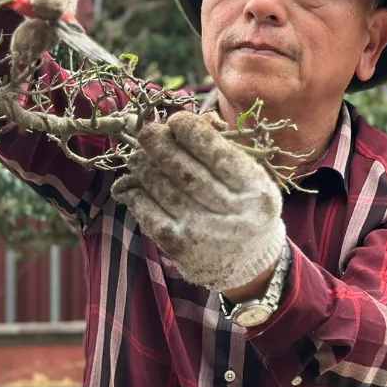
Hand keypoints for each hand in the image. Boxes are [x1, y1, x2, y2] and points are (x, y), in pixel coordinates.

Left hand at [111, 111, 285, 292]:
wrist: (249, 265)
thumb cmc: (247, 210)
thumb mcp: (252, 180)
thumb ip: (225, 150)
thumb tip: (185, 122)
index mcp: (256, 191)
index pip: (218, 155)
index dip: (192, 132)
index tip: (176, 120)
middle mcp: (232, 214)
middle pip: (185, 171)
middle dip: (160, 145)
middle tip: (148, 132)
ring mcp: (203, 233)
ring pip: (163, 189)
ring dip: (143, 167)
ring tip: (138, 156)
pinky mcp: (179, 246)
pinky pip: (149, 213)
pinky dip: (136, 194)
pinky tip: (130, 183)